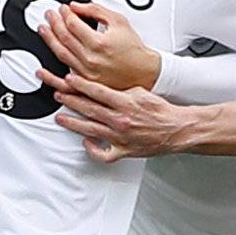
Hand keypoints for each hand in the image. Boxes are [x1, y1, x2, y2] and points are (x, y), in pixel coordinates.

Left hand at [40, 2, 158, 89]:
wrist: (144, 71)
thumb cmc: (133, 48)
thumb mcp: (118, 21)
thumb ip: (95, 10)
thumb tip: (75, 6)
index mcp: (98, 43)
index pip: (73, 24)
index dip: (65, 13)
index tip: (63, 9)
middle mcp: (90, 58)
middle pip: (64, 37)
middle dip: (54, 22)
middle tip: (50, 15)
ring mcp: (87, 72)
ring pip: (60, 53)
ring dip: (49, 40)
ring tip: (44, 30)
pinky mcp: (86, 82)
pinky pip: (63, 76)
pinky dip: (51, 73)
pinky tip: (41, 70)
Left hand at [45, 75, 193, 157]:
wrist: (177, 129)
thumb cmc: (161, 111)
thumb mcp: (141, 92)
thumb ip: (120, 91)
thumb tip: (104, 87)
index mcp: (126, 103)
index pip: (98, 91)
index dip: (81, 85)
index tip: (69, 80)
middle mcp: (121, 120)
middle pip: (90, 109)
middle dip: (71, 101)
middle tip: (58, 95)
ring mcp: (120, 137)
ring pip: (91, 130)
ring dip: (74, 123)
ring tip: (61, 118)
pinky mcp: (124, 150)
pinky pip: (104, 154)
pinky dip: (93, 150)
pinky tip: (86, 143)